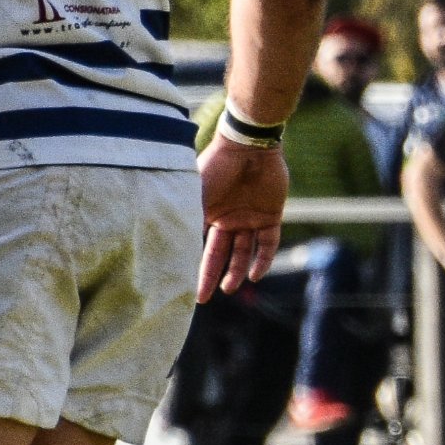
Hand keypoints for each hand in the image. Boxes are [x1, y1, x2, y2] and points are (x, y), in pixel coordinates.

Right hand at [198, 136, 288, 300]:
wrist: (248, 146)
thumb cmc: (218, 166)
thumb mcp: (196, 195)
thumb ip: (189, 219)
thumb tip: (172, 248)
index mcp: (209, 214)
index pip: (202, 247)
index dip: (197, 267)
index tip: (189, 287)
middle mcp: (229, 219)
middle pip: (221, 254)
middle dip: (213, 276)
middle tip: (205, 298)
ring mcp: (250, 218)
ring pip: (244, 252)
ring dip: (237, 270)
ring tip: (230, 288)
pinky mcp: (271, 215)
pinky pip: (268, 243)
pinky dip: (263, 260)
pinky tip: (255, 275)